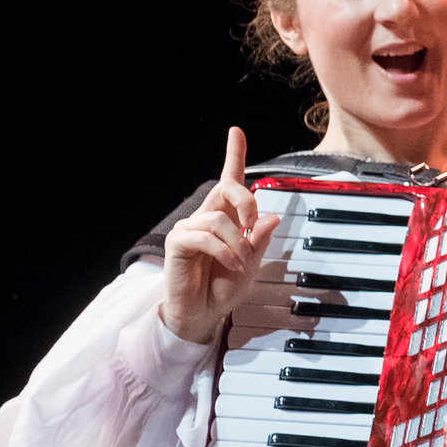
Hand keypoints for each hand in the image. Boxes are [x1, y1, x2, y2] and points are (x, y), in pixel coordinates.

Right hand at [161, 128, 280, 344]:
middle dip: (247, 201)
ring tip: (240, 261)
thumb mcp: (252, 264)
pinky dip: (224, 251)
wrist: (203, 314)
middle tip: (253, 224)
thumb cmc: (224, 288)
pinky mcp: (178, 243)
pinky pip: (204, 236)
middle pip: (226, 188)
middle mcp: (206, 218)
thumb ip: (259, 242)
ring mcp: (190, 229)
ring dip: (237, 240)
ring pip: (218, 218)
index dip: (233, 154)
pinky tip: (231, 264)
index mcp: (226, 218)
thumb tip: (269, 218)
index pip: (229, 180)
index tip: (236, 132)